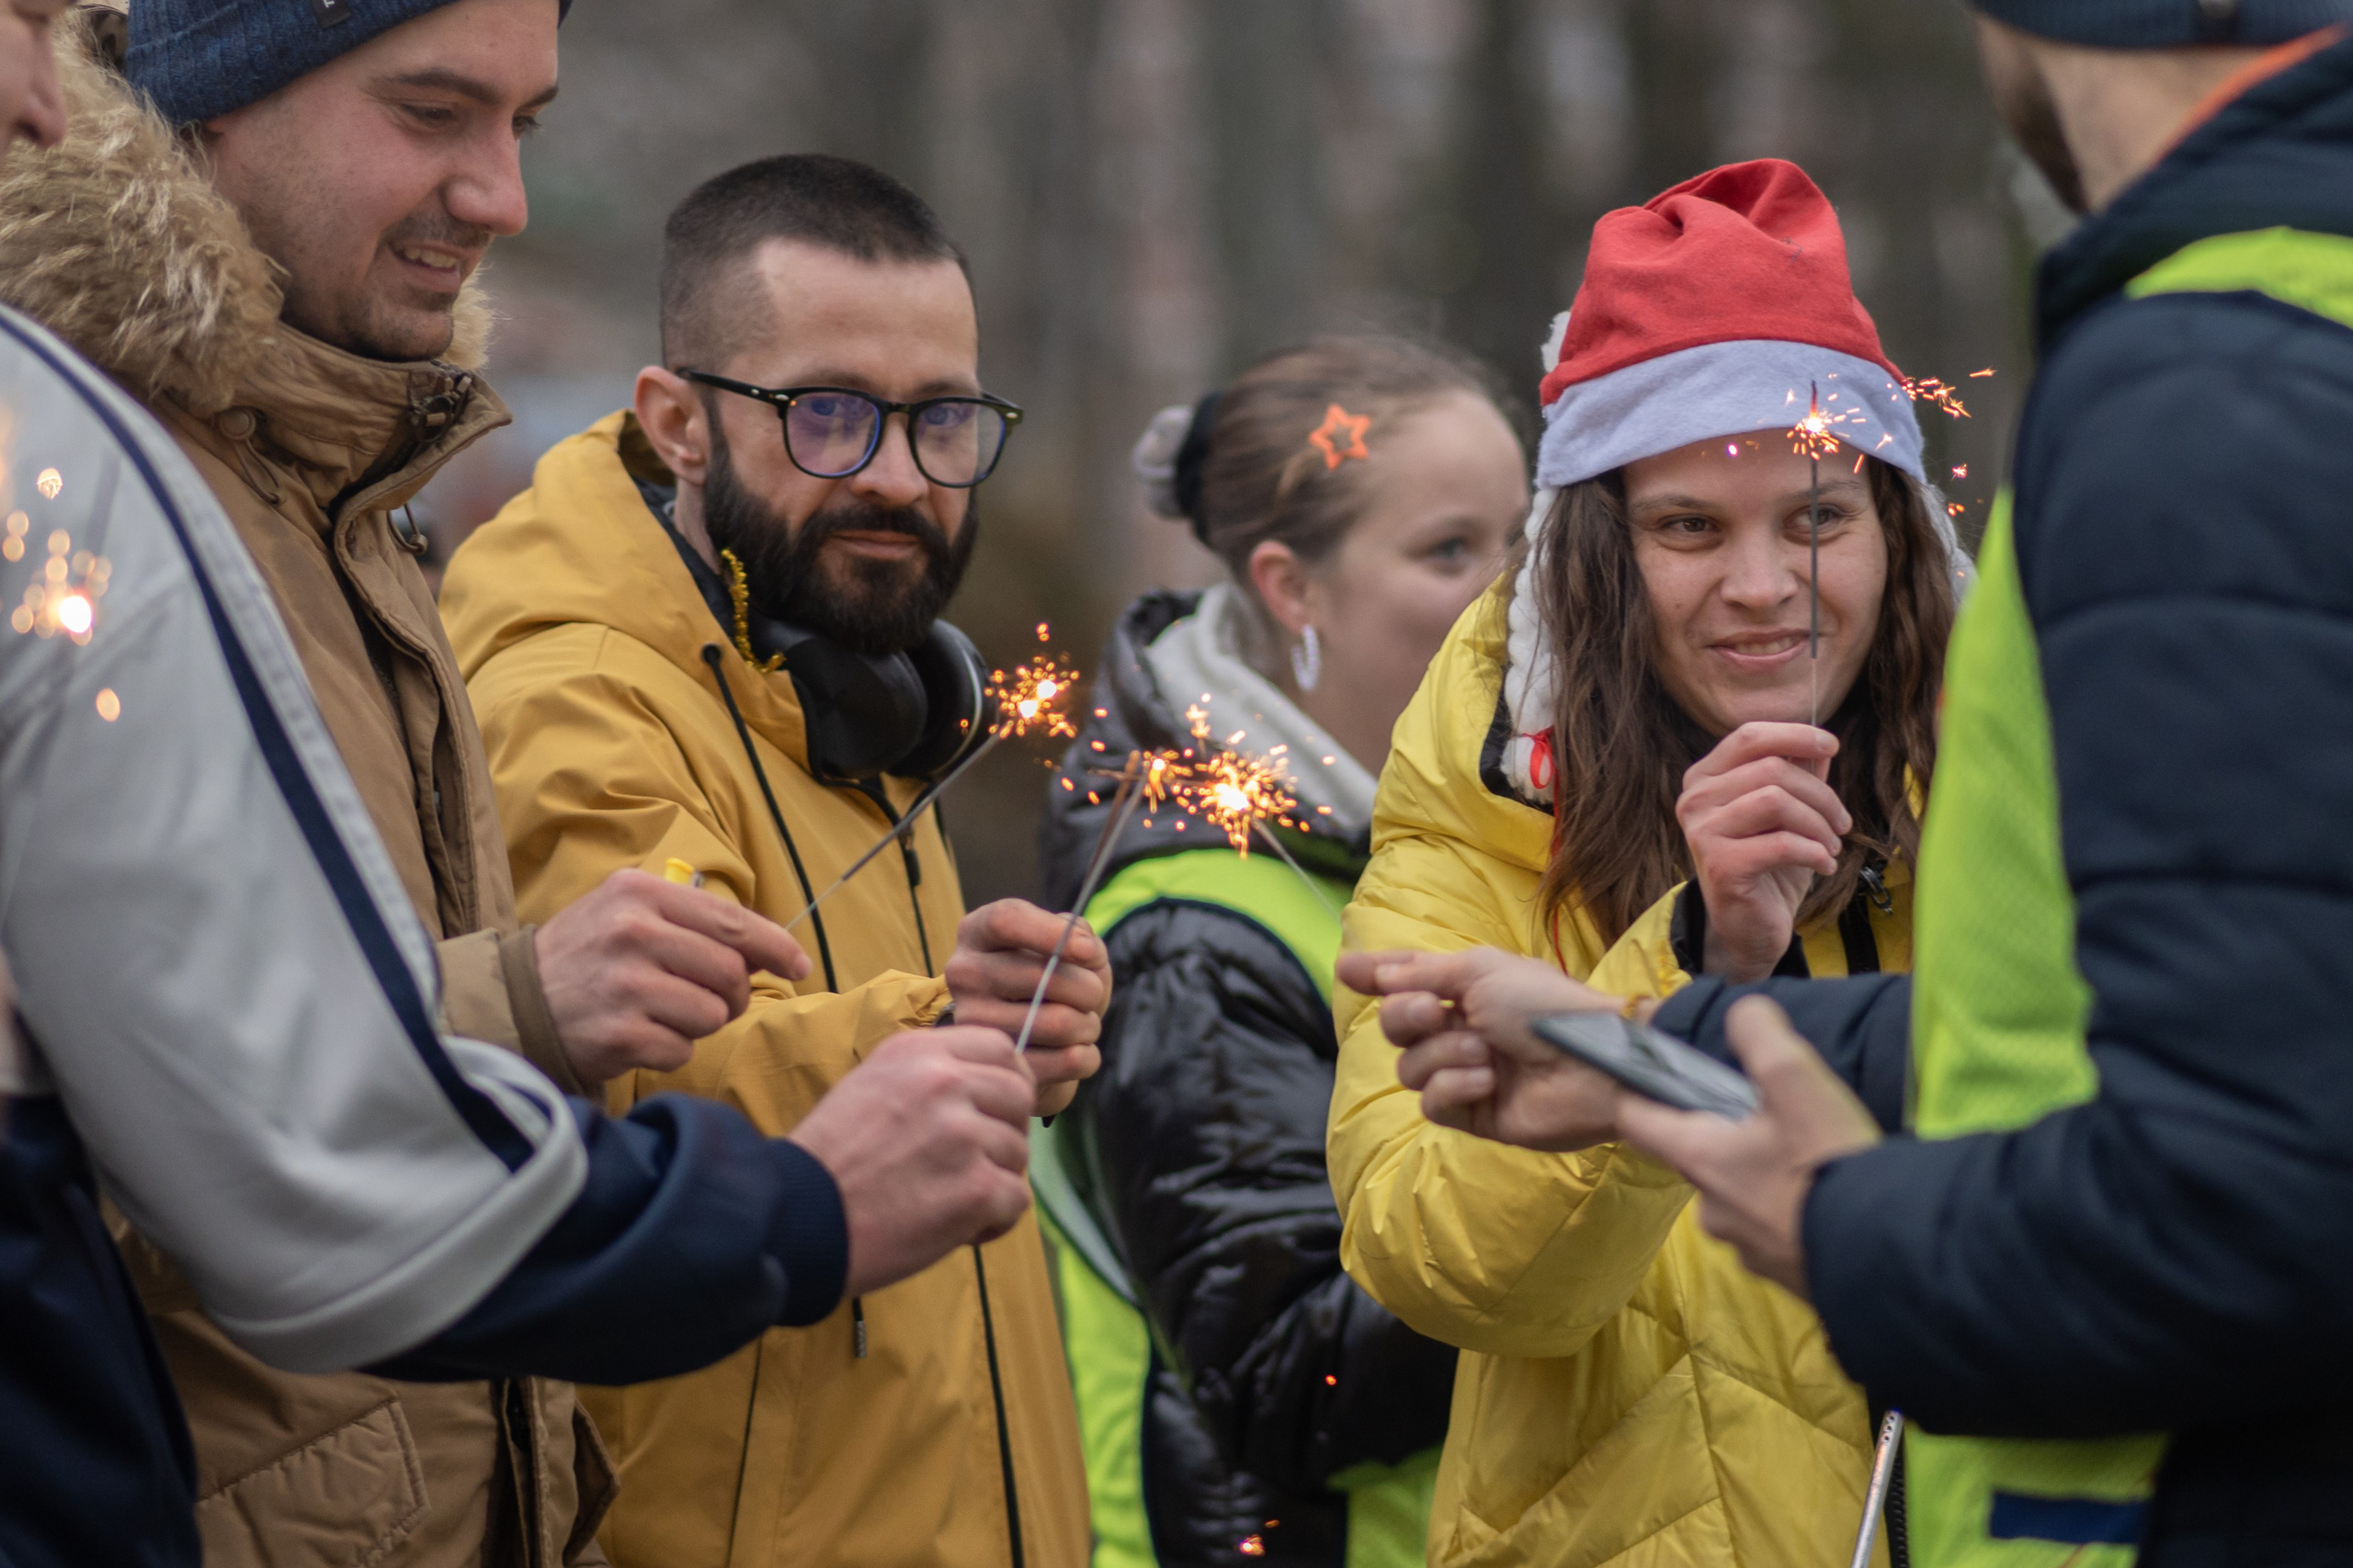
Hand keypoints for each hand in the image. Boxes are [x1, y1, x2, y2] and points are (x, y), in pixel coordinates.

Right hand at [535, 868, 812, 1084]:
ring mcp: (626, 985)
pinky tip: (641, 1036)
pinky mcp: (620, 1034)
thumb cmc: (587, 956)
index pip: (733, 922)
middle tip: (710, 999)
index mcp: (640, 894)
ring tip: (663, 1014)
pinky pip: (683, 1050)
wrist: (514, 1003)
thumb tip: (771, 949)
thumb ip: (694, 922)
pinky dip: (672, 1050)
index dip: (777, 946)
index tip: (799, 965)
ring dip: (700, 1024)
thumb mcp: (629, 913)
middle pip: (731, 971)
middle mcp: (634, 933)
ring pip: (713, 1014)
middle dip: (733, 993)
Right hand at [789, 1026, 1037, 1295]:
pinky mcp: (974, 1188)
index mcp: (917, 1053)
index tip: (997, 1110)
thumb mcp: (871, 1085)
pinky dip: (993, 1222)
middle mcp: (943, 1082)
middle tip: (975, 1164)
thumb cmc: (831, 1161)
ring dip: (993, 1181)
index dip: (1009, 1080)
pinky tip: (957, 1230)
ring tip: (947, 1201)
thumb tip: (986, 1087)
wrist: (797, 1219)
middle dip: (1006, 1132)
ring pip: (1018, 1152)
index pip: (1000, 1047)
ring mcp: (962, 1134)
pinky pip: (1017, 1199)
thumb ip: (928, 1075)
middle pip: (1019, 1096)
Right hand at [943, 899, 1109, 1116]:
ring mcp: (974, 1024)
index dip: (1053, 933)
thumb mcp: (1061, 942)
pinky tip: (1077, 1050)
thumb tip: (1086, 951)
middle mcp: (964, 975)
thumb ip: (1077, 933)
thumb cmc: (1049, 977)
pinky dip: (1087, 1056)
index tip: (1090, 951)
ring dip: (1089, 1025)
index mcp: (976, 932)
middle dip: (1089, 988)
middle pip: (1043, 977)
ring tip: (1084, 1024)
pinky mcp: (997, 1067)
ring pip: (1059, 1023)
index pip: (1006, 920)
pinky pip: (1066, 1060)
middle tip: (1091, 995)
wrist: (1029, 1035)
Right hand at [1336, 947, 1622, 1151]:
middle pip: (1395, 1025)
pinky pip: (1432, 1103)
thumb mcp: (1481, 972)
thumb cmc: (1546, 1007)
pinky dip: (1453, 1087)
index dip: (1376, 975)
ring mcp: (1466, 1073)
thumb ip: (1420, 974)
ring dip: (1443, 1055)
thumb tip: (1368, 971)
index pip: (1408, 981)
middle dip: (1406, 1016)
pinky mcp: (1474, 1114)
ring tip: (1486, 1053)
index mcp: (1467, 989)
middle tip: (1434, 1012)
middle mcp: (1462, 1029)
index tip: (1345, 970)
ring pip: (1410, 1067)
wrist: (1592, 1065)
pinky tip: (1486, 1079)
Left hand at [1614, 996, 1880, 1297]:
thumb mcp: (1794, 1077)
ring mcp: (1746, 1247)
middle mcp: (1710, 1209)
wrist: (1888, 1253)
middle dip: (1725, 1133)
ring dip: (1761, 1174)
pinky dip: (1792, 1210)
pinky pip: (1776, 1230)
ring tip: (1807, 1156)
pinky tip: (1828, 1196)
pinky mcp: (1784, 1274)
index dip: (1637, 1092)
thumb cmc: (1827, 1161)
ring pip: (1740, 1195)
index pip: (1636, 1120)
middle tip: (1766, 1113)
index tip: (1649, 1074)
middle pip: (1698, 1157)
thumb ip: (1758, 1034)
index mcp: (1699, 1159)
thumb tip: (1743, 1015)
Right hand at [1678, 723, 1850, 981]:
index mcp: (1705, 778)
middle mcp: (1696, 800)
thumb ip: (1796, 775)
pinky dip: (1814, 852)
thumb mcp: (1785, 814)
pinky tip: (1824, 865)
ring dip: (1819, 824)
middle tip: (1841, 823)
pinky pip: (1782, 843)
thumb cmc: (1768, 866)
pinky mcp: (1721, 865)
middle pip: (1772, 769)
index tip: (1832, 746)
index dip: (1795, 734)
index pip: (1749, 737)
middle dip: (1821, 794)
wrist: (1749, 927)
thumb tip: (1820, 744)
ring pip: (1777, 801)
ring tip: (1831, 846)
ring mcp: (1703, 832)